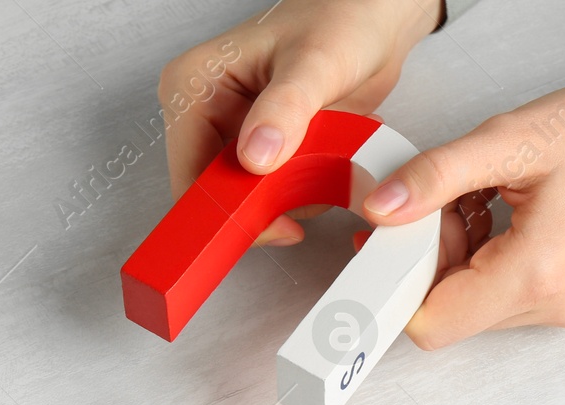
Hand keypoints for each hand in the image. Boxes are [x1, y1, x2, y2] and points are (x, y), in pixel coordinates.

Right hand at [158, 0, 444, 245]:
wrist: (374, 19)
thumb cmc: (342, 19)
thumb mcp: (314, 62)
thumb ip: (286, 108)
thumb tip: (254, 158)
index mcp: (193, 86)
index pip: (189, 175)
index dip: (228, 210)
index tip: (277, 224)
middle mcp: (203, 114)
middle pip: (216, 195)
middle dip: (268, 202)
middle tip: (315, 180)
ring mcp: (230, 135)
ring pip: (247, 202)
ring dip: (293, 196)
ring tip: (328, 155)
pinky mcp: (258, 151)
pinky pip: (272, 195)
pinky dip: (304, 191)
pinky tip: (328, 159)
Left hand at [356, 46, 564, 348]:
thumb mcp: (509, 140)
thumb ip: (435, 178)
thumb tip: (379, 209)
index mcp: (537, 274)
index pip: (432, 323)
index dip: (403, 283)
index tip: (399, 239)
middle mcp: (552, 305)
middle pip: (448, 313)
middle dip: (432, 259)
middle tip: (453, 200)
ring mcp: (562, 309)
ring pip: (470, 304)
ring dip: (458, 256)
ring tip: (486, 198)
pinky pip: (497, 295)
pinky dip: (482, 257)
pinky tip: (501, 212)